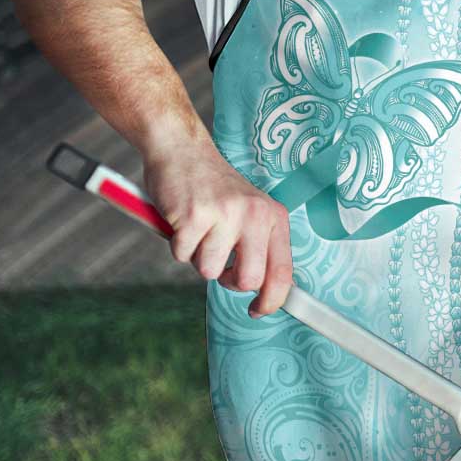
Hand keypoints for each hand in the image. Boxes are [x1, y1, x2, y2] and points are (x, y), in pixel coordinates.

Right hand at [143, 139, 292, 317]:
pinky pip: (182, 256)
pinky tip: (182, 221)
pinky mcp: (194, 216)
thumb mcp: (250, 212)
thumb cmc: (214, 189)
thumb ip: (259, 246)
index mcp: (274, 217)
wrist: (182, 150)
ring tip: (199, 229)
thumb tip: (265, 292)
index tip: (258, 310)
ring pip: (209, 271)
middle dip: (229, 281)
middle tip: (219, 262)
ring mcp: (225, 214)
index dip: (272, 301)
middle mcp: (255, 215)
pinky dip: (177, 245)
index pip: (282, 272)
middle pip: (248, 280)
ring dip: (198, 257)